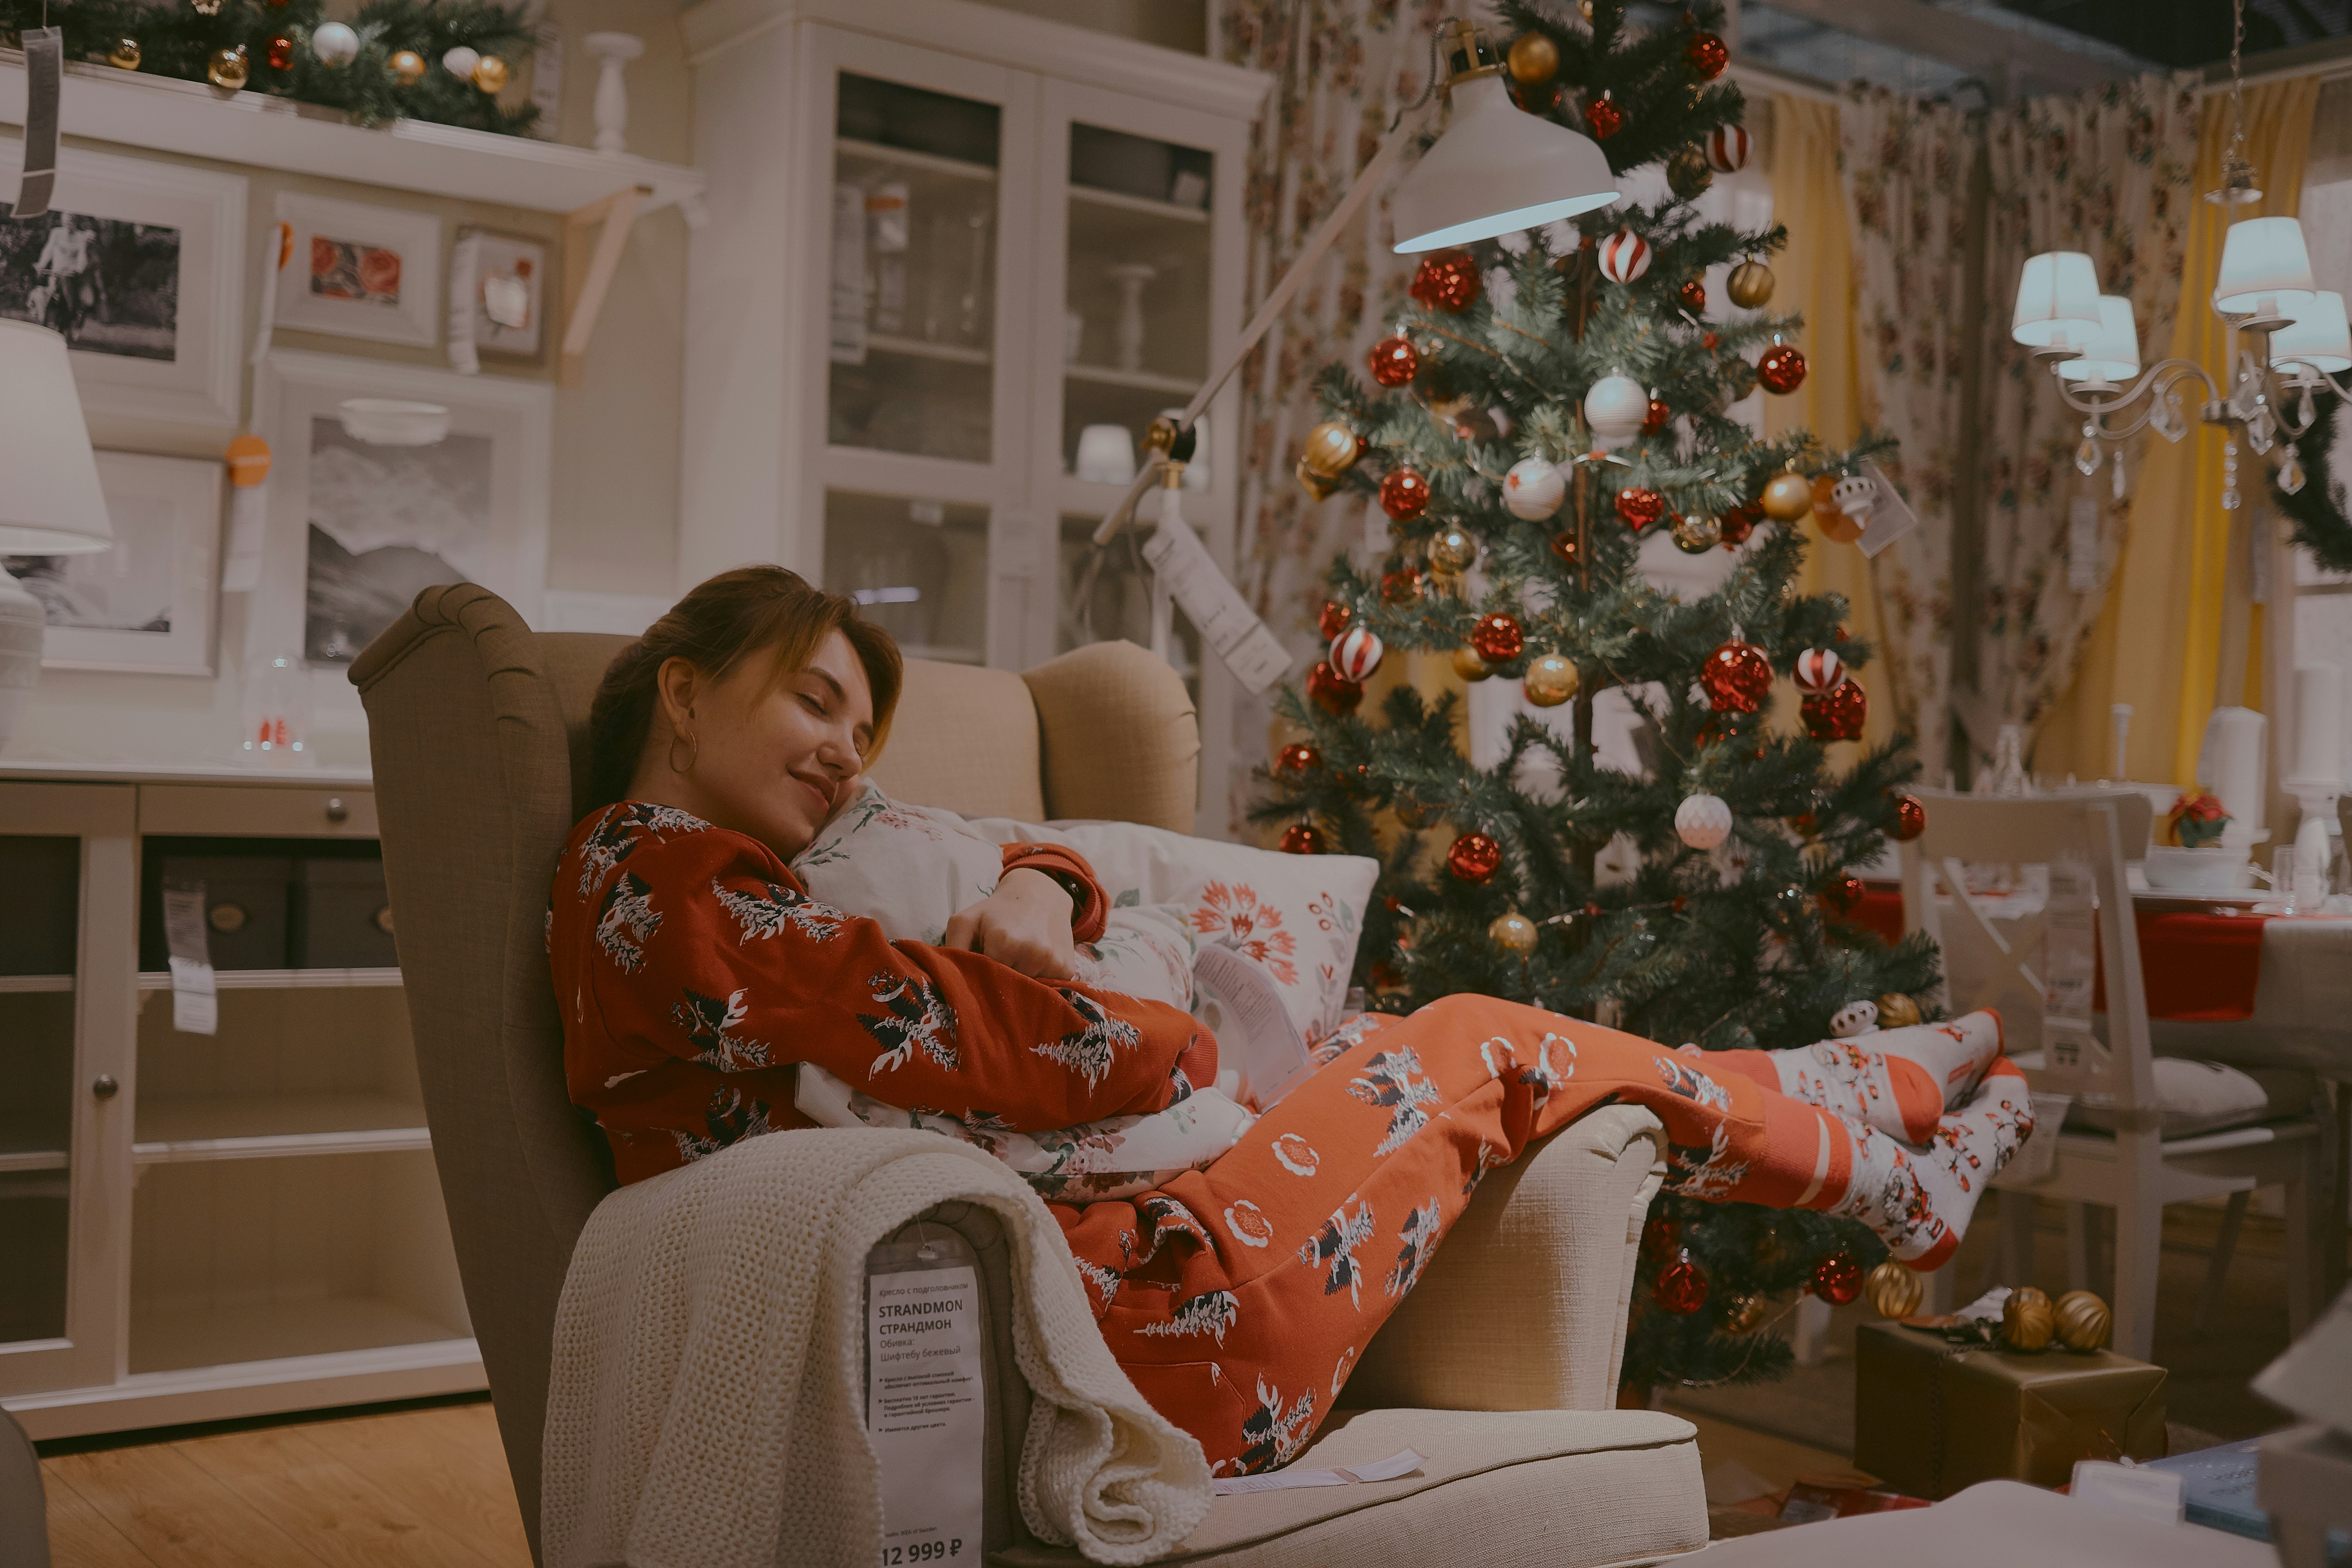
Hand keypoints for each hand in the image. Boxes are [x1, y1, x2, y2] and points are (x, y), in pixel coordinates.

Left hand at [943, 868, 1076, 979]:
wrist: (1041, 894)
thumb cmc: (997, 911)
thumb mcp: (966, 920)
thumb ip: (952, 948)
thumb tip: (948, 979)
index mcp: (1005, 942)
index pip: (986, 980)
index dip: (981, 978)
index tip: (981, 971)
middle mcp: (1033, 953)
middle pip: (1008, 988)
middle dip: (1000, 982)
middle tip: (1000, 965)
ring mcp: (1054, 962)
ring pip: (1028, 990)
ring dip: (1020, 982)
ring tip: (1018, 961)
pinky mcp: (1068, 969)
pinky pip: (1048, 987)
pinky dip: (1039, 980)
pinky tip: (1035, 962)